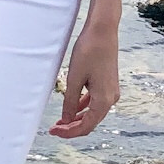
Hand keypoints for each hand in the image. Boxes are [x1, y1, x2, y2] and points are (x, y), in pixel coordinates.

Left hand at [51, 18, 119, 138]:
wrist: (103, 31)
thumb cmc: (88, 51)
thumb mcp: (74, 78)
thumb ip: (70, 102)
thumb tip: (65, 121)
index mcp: (104, 100)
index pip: (85, 126)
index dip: (68, 132)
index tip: (53, 131)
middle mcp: (111, 99)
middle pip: (90, 122)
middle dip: (72, 127)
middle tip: (54, 128)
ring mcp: (111, 91)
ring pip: (93, 113)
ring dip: (77, 118)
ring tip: (60, 120)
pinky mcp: (108, 84)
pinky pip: (95, 102)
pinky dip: (83, 107)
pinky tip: (71, 108)